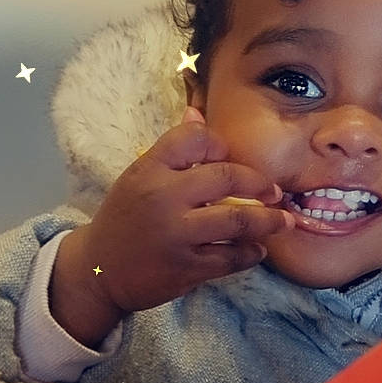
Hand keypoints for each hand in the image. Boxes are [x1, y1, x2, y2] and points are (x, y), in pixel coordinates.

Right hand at [49, 110, 292, 344]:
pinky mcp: (186, 267)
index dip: (221, 146)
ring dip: (268, 221)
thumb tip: (197, 111)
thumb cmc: (125, 220)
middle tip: (275, 192)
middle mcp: (163, 197)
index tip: (231, 159)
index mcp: (150, 168)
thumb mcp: (139, 177)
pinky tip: (256, 249)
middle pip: (227, 177)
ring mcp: (176, 234)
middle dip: (259, 184)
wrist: (98, 271)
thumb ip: (173, 150)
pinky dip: (251, 253)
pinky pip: (231, 257)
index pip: (196, 138)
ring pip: (237, 220)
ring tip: (282, 221)